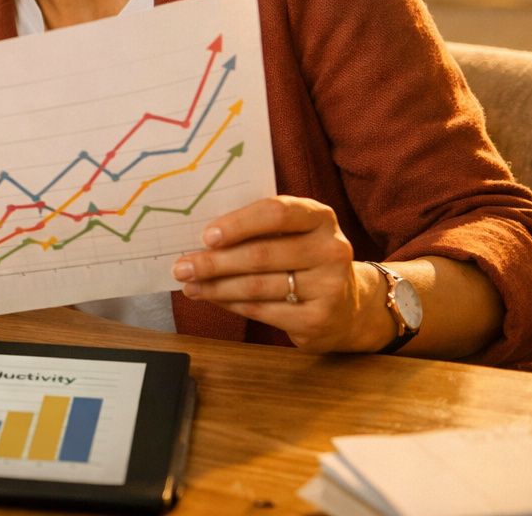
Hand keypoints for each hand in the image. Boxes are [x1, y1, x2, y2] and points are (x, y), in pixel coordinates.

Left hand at [171, 195, 378, 352]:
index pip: (276, 212)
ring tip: (189, 285)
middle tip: (182, 267)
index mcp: (320, 217)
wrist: (349, 306)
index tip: (206, 236)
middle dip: (214, 262)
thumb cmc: (304, 259)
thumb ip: (258, 230)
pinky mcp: (318, 319)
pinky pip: (262, 310)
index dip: (238, 224)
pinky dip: (231, 304)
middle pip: (261, 254)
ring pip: (257, 286)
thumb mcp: (292, 235)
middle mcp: (331, 249)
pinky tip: (213, 298)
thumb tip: (201, 239)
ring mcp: (329, 286)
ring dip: (216, 287)